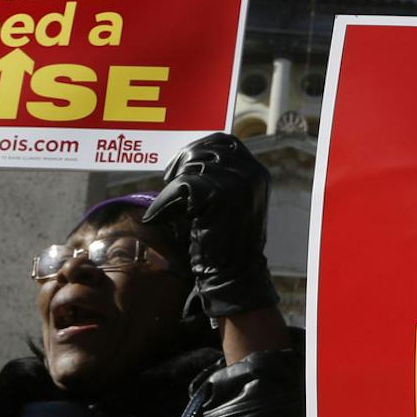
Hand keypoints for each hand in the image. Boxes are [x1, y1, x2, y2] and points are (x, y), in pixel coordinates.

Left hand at [142, 133, 278, 318]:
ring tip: (169, 210)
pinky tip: (159, 218)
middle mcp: (252, 173)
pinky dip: (164, 202)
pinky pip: (180, 186)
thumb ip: (219, 177)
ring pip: (190, 166)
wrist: (233, 276)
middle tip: (168, 186)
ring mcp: (238, 182)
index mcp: (257, 173)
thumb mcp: (230, 202)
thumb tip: (186, 156)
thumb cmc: (224, 242)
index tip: (180, 167)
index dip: (198, 148)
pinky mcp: (219, 195)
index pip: (225, 141)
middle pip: (204, 149)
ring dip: (172, 187)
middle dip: (180, 164)